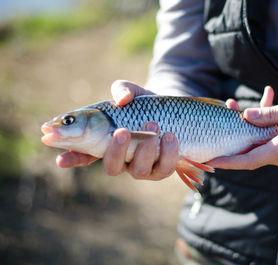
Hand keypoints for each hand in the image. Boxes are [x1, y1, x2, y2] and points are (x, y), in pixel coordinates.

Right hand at [57, 80, 179, 180]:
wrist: (171, 112)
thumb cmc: (143, 105)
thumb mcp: (131, 92)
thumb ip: (122, 89)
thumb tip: (122, 99)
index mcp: (105, 142)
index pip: (84, 154)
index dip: (72, 158)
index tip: (61, 160)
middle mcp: (121, 159)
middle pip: (112, 167)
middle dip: (115, 151)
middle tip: (121, 131)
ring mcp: (141, 167)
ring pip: (139, 170)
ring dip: (145, 148)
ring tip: (153, 123)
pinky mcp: (162, 170)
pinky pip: (163, 169)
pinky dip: (167, 153)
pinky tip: (170, 136)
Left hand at [208, 86, 277, 168]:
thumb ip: (270, 114)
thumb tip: (245, 116)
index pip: (248, 161)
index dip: (228, 161)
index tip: (210, 161)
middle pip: (250, 149)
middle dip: (234, 132)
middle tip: (226, 109)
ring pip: (260, 143)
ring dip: (250, 125)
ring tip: (243, 102)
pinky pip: (271, 140)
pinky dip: (266, 126)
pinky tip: (269, 102)